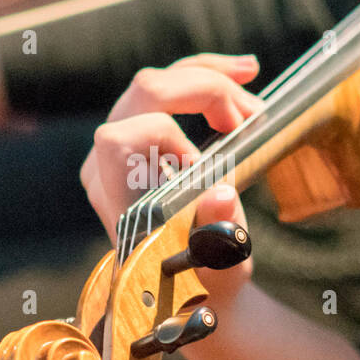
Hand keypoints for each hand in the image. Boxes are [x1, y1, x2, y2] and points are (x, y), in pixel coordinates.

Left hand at [80, 53, 262, 310]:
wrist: (195, 284)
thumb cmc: (203, 280)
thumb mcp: (218, 268)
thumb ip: (217, 239)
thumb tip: (222, 195)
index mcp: (114, 196)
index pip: (119, 137)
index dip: (164, 136)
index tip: (207, 163)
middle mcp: (106, 163)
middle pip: (144, 92)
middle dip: (203, 91)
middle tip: (253, 116)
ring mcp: (120, 143)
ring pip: (157, 82)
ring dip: (208, 76)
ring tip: (251, 78)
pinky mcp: (138, 132)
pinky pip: (166, 89)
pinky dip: (203, 78)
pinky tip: (240, 75)